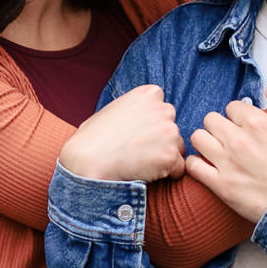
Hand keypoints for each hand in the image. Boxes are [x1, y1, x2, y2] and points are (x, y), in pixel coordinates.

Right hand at [58, 85, 186, 181]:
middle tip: (138, 151)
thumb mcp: (113, 109)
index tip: (136, 134)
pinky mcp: (172, 156)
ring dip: (164, 157)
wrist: (88, 161)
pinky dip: (167, 174)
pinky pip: (178, 168)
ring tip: (139, 163)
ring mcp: (170, 132)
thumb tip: (140, 117)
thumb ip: (134, 109)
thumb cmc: (92, 138)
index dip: (150, 124)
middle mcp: (164, 109)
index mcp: (149, 94)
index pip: (161, 108)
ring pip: (177, 148)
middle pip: (171, 127)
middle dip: (160, 139)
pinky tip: (146, 173)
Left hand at [186, 89, 266, 222]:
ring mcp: (226, 162)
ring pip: (197, 137)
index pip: (233, 106)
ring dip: (205, 141)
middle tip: (229, 137)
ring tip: (215, 149)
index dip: (239, 114)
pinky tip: (207, 166)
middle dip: (219, 125)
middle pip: (211, 119)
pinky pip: (193, 165)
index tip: (245, 126)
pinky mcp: (220, 185)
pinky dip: (196, 163)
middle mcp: (238, 139)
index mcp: (258, 122)